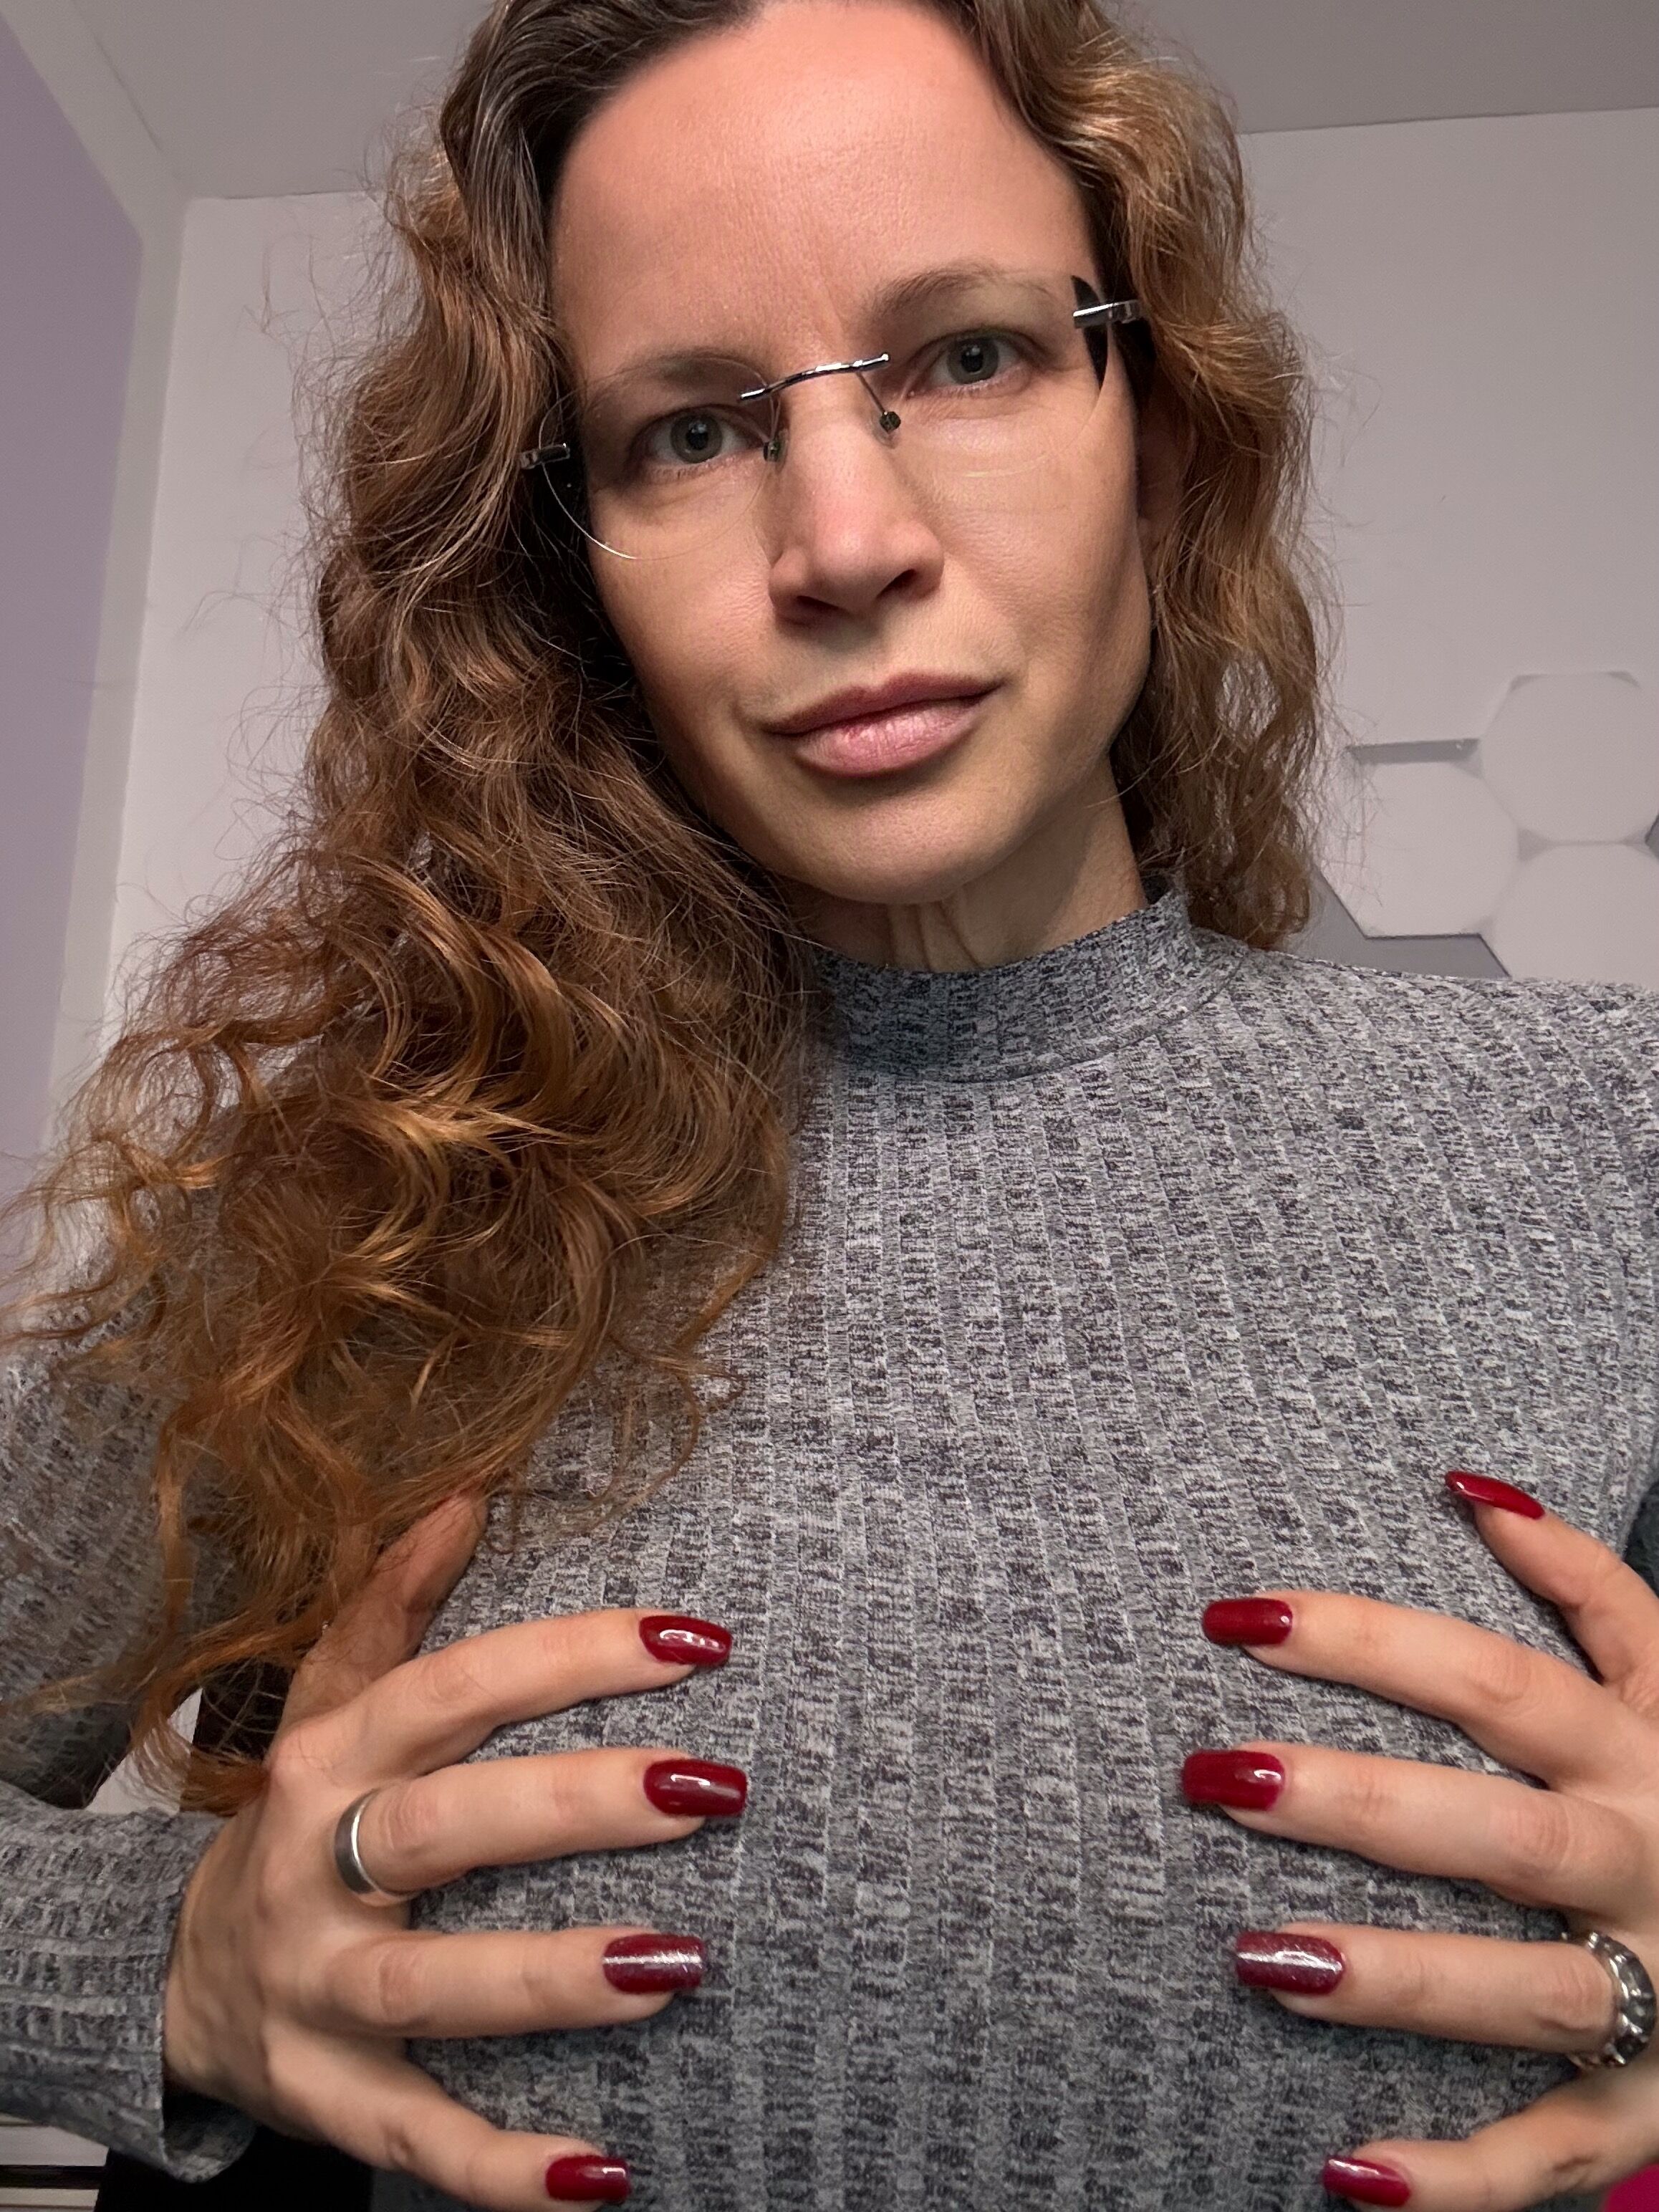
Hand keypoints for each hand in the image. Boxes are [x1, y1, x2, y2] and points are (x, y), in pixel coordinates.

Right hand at [163, 1493, 744, 2208]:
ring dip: (550, 1978)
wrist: (174, 1978)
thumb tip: (471, 1493)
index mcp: (329, 1757)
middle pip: (441, 1826)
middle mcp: (312, 1867)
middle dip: (574, 1808)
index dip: (573, 1657)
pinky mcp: (327, 2096)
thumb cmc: (297, 1817)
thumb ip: (399, 1602)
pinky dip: (499, 2164)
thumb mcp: (330, 1702)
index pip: (455, 1687)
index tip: (698, 1640)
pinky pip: (413, 2137)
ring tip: (680, 1964)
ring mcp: (313, 1990)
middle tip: (710, 1791)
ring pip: (427, 1985)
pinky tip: (605, 2171)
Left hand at [1185, 1472, 1658, 2210]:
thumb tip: (1476, 1490)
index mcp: (1643, 1756)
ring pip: (1522, 1993)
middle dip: (1353, 1804)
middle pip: (1494, 1832)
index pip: (1492, 1680)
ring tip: (1256, 1959)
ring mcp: (1656, 1994)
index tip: (1232, 1616)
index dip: (1366, 1640)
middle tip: (1212, 1774)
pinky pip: (1556, 2154)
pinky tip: (1346, 2172)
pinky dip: (1461, 2178)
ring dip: (1394, 1983)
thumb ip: (1591, 1587)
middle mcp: (1648, 1865)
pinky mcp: (1651, 2108)